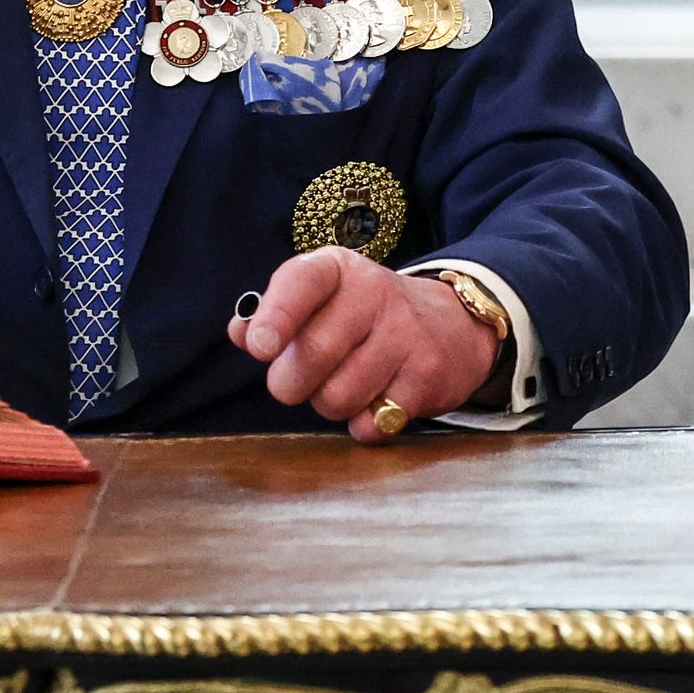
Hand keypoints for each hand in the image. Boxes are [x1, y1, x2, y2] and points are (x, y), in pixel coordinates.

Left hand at [231, 249, 499, 440]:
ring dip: (329, 404)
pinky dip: (363, 424)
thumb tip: (240, 331)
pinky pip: (371, 424)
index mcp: (338, 269)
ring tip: (345, 383)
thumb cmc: (365, 316)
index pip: (302, 281)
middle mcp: (374, 293)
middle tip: (298, 380)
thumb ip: (275, 312)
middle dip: (290, 383)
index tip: (259, 346)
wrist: (453, 325)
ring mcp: (406, 335)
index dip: (277, 315)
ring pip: (336, 397)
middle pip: (311, 356)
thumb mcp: (323, 298)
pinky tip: (377, 399)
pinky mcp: (427, 377)